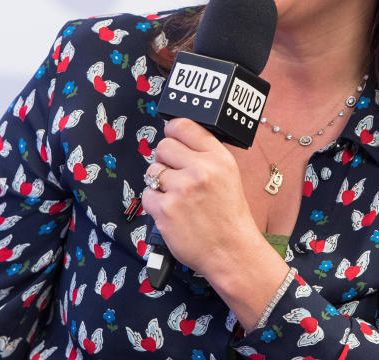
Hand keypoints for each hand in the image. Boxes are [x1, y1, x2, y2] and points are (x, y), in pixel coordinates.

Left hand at [141, 118, 264, 279]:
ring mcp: (181, 190)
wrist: (231, 252)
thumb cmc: (229, 217)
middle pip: (163, 146)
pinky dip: (155, 203)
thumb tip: (179, 141)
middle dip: (165, 159)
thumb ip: (205, 156)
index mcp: (218, 158)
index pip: (184, 126)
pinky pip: (147, 195)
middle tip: (175, 175)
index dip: (173, 131)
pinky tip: (172, 212)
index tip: (171, 137)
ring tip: (176, 196)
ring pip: (152, 171)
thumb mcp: (229, 176)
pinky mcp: (165, 210)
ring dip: (159, 183)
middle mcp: (200, 170)